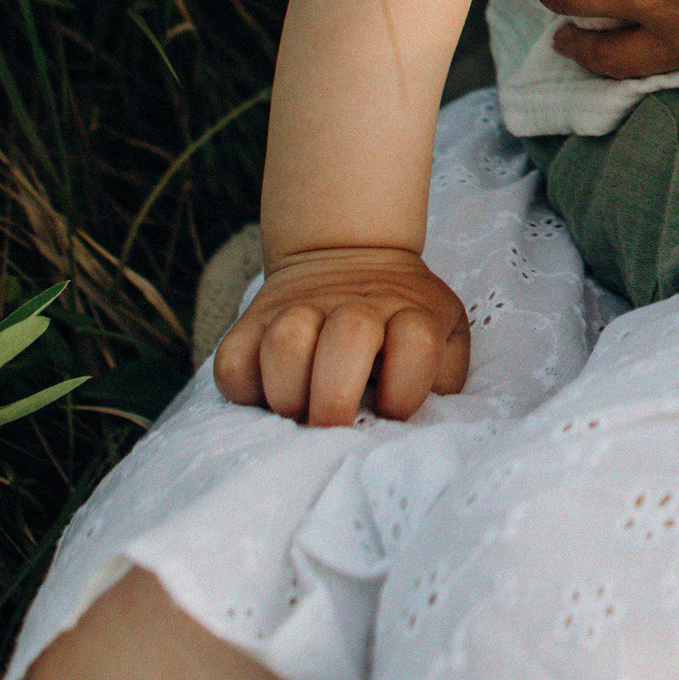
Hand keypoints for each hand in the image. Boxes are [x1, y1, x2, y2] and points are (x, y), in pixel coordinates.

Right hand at [212, 246, 473, 425]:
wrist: (347, 253)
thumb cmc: (400, 317)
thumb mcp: (444, 332)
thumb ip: (445, 373)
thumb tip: (430, 417)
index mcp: (409, 309)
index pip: (416, 342)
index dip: (406, 390)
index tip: (393, 411)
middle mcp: (355, 303)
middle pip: (347, 338)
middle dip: (337, 399)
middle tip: (333, 426)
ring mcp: (299, 306)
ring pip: (284, 344)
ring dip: (289, 392)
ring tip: (300, 409)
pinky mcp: (253, 318)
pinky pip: (233, 360)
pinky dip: (244, 388)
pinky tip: (266, 394)